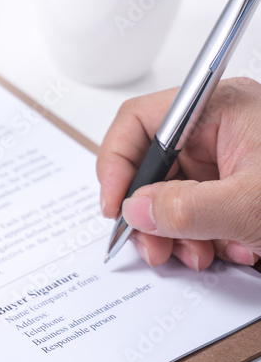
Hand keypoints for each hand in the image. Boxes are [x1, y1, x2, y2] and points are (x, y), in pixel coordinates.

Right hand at [97, 77, 260, 269]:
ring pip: (176, 190)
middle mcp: (221, 125)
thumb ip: (189, 209)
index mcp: (219, 106)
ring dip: (178, 230)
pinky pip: (202, 206)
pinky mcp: (243, 184)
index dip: (117, 162)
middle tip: (153, 245)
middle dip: (151, 210)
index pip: (141, 121)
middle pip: (155, 161)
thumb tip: (138, 210)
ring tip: (196, 255)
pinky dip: (205, 234)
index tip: (115, 204)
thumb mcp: (254, 206)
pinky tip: (227, 249)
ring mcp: (232, 156)